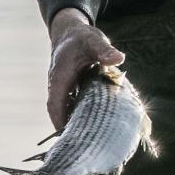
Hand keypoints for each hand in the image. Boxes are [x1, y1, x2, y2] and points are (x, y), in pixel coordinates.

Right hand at [47, 8, 124, 128]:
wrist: (69, 31)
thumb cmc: (81, 37)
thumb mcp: (94, 41)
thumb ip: (104, 50)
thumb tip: (118, 58)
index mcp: (60, 76)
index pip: (56, 103)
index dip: (61, 120)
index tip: (69, 135)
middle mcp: (57, 84)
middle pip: (57, 111)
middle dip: (67, 127)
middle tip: (83, 144)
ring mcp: (61, 88)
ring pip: (63, 109)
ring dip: (72, 123)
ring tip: (88, 140)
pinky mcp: (67, 89)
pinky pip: (69, 105)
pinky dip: (77, 115)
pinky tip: (92, 124)